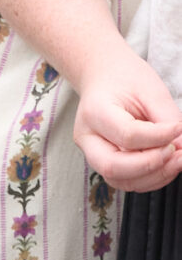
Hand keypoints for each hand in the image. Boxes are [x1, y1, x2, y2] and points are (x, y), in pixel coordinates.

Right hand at [74, 42, 181, 191]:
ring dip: (153, 177)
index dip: (158, 137)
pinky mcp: (103, 162)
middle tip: (176, 153)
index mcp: (94, 112)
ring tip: (178, 160)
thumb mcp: (150, 90)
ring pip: (120, 181)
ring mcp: (92, 153)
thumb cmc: (125, 79)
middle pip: (113, 167)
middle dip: (150, 166)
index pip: (127, 135)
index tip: (178, 128)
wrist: (104, 78)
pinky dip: (150, 178)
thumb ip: (166, 119)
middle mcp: (87, 138)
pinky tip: (168, 165)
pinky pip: (126, 181)